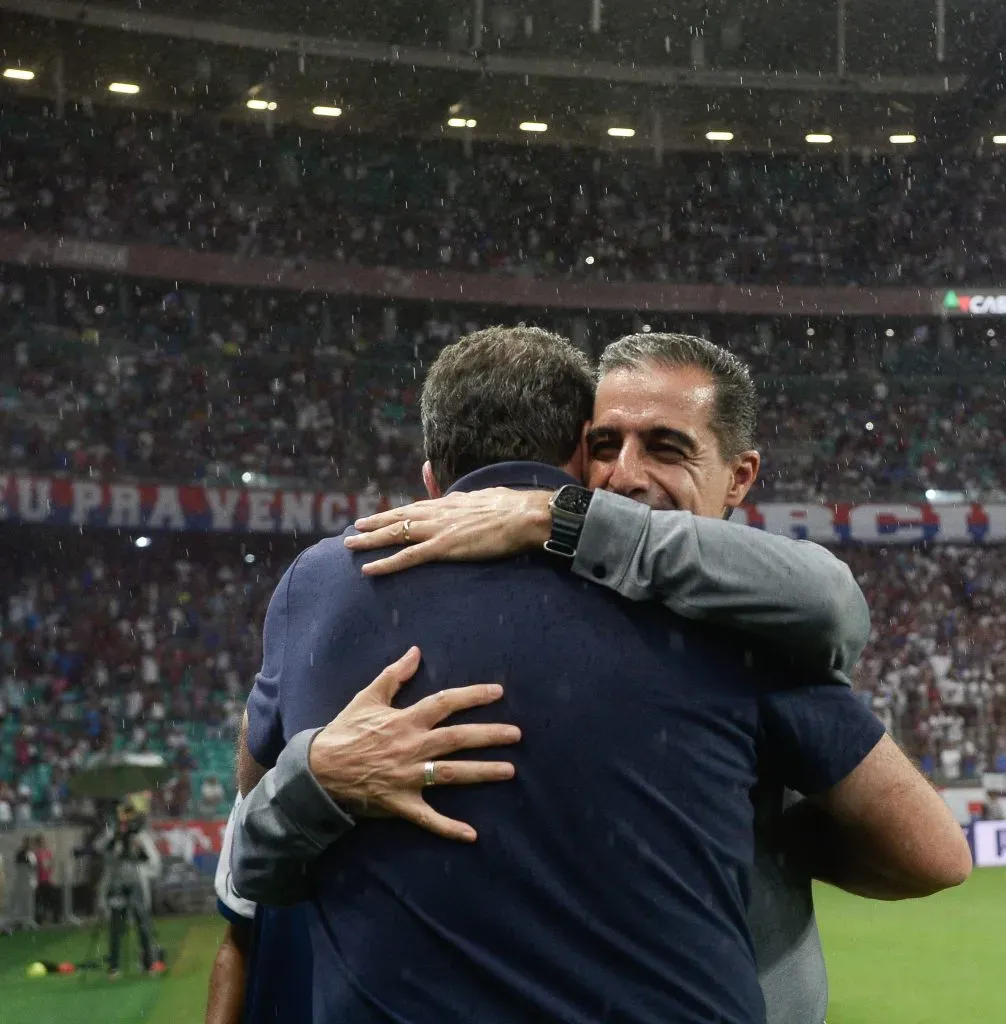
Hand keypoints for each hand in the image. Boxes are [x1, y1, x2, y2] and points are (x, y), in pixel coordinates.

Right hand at [308, 647, 520, 841]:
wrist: (318, 770)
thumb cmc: (344, 731)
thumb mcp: (367, 698)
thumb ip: (394, 675)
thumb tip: (416, 652)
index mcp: (405, 721)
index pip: (445, 703)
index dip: (472, 696)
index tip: (498, 693)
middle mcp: (412, 747)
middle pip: (457, 739)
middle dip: (489, 735)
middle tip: (516, 734)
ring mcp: (408, 777)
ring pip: (452, 774)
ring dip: (482, 773)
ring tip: (510, 771)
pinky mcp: (401, 803)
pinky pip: (428, 818)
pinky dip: (449, 827)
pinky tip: (471, 835)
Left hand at [343, 487, 551, 575]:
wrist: (524, 515)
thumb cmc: (514, 508)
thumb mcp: (486, 497)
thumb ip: (471, 500)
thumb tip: (467, 498)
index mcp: (449, 502)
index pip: (415, 508)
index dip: (395, 513)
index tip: (380, 516)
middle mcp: (438, 513)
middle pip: (398, 518)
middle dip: (375, 523)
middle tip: (355, 528)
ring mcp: (438, 529)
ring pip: (396, 535)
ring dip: (370, 540)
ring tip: (351, 544)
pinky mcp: (443, 547)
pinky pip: (408, 557)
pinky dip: (386, 563)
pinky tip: (369, 569)